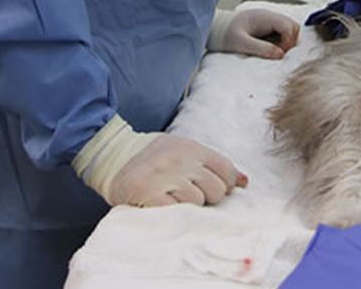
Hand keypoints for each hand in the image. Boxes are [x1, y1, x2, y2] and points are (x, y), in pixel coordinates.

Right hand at [73, 114, 247, 206]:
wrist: (116, 155)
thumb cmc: (157, 157)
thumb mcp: (187, 152)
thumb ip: (214, 164)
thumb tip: (245, 182)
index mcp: (193, 148)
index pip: (226, 170)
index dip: (224, 184)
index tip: (210, 187)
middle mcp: (182, 160)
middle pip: (216, 190)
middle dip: (207, 197)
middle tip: (188, 194)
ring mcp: (166, 177)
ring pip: (197, 202)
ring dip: (188, 206)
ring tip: (173, 198)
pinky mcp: (150, 194)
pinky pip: (175, 211)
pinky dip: (172, 212)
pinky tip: (162, 204)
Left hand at [206, 8, 299, 58]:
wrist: (215, 29)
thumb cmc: (225, 34)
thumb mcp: (240, 43)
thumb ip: (260, 48)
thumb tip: (280, 55)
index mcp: (264, 17)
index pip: (288, 26)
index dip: (289, 41)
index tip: (280, 54)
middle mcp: (269, 17)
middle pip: (293, 26)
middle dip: (292, 41)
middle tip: (280, 55)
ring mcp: (269, 21)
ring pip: (290, 29)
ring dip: (288, 42)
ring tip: (276, 53)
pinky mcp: (267, 27)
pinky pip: (282, 33)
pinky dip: (282, 42)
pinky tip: (272, 51)